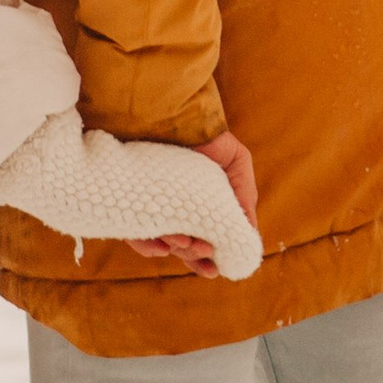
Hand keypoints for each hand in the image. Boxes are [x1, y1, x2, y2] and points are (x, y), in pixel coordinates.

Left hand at [124, 130, 258, 279]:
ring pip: (159, 242)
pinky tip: (160, 244)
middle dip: (193, 258)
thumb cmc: (208, 137)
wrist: (176, 112)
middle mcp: (173, 210)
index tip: (217, 270)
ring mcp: (151, 206)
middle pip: (181, 248)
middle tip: (202, 255)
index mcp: (197, 208)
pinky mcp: (130, 200)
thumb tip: (251, 235)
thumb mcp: (237, 165)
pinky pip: (132, 231)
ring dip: (174, 250)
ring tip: (184, 243)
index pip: (201, 243)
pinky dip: (146, 244)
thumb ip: (244, 197)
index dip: (207, 260)